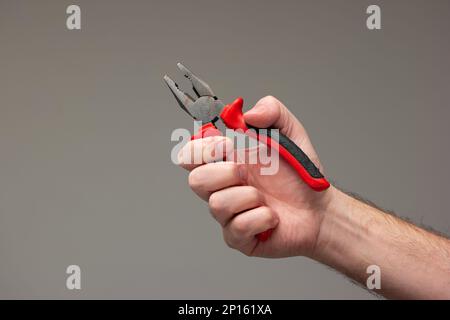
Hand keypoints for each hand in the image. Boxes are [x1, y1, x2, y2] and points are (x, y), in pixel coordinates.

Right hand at [178, 96, 333, 257]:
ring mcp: (229, 214)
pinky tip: (272, 217)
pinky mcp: (239, 237)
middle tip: (247, 172)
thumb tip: (248, 114)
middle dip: (223, 173)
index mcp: (227, 161)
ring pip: (217, 205)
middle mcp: (223, 187)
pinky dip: (262, 218)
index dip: (200, 149)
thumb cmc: (300, 176)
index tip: (226, 145)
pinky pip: (238, 228)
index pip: (190, 155)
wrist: (320, 210)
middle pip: (195, 181)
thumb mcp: (291, 133)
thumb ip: (272, 111)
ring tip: (265, 197)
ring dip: (248, 196)